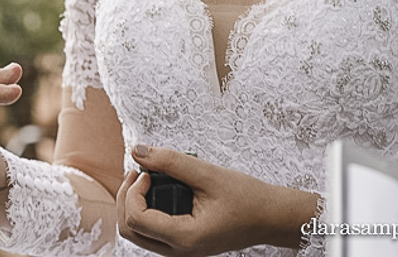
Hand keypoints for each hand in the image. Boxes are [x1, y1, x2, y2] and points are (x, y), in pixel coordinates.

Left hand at [117, 145, 317, 255]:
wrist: (270, 217)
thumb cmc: (246, 197)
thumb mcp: (208, 173)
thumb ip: (171, 161)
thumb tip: (136, 150)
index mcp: (186, 238)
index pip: (136, 219)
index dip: (133, 191)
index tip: (147, 171)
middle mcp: (180, 251)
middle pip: (130, 230)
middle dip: (126, 198)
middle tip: (139, 172)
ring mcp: (181, 251)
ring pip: (138, 233)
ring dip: (134, 204)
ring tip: (146, 178)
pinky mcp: (183, 244)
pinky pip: (151, 232)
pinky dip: (146, 210)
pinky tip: (157, 189)